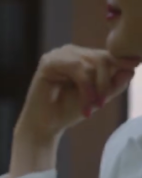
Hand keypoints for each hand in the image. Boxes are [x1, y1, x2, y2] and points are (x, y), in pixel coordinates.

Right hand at [16, 45, 137, 140]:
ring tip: (94, 106)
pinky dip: (86, 87)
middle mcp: (70, 52)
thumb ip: (115, 84)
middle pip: (102, 57)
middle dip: (106, 82)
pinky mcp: (48, 62)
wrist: (46, 125)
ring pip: (91, 62)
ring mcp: (58, 55)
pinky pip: (77, 68)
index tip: (136, 63)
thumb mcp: (99, 97)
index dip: (122, 61)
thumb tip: (132, 68)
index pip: (108, 54)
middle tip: (103, 104)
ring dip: (97, 87)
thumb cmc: (69, 111)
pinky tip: (85, 104)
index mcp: (82, 57)